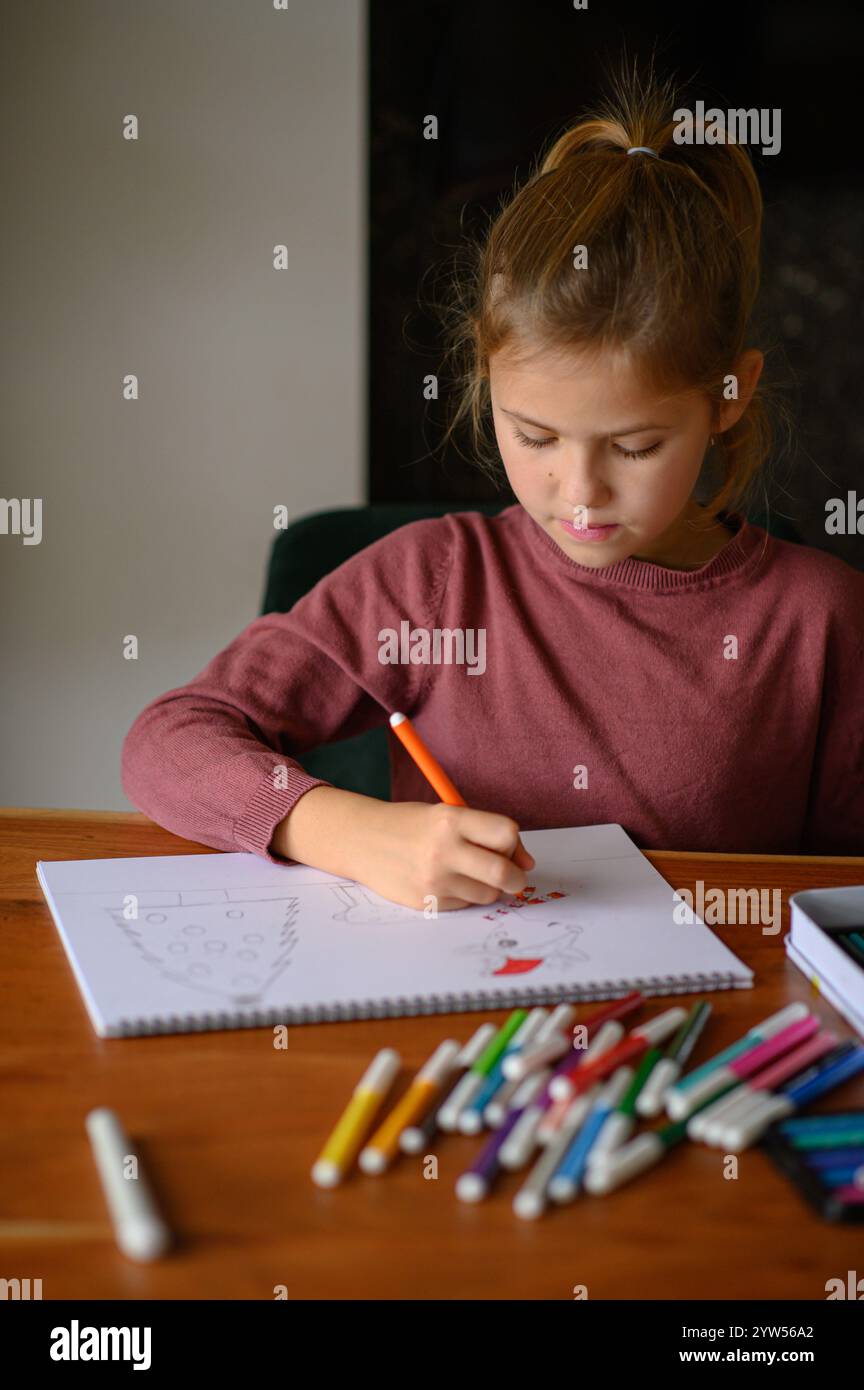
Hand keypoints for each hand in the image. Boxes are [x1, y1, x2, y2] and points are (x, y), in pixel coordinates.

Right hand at [358, 799, 534, 911]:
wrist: (363, 841)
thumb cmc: (412, 826)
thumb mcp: (448, 816)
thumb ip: (486, 833)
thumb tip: (526, 865)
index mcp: (451, 820)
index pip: (506, 833)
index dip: (514, 844)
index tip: (509, 849)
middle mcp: (444, 851)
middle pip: (504, 873)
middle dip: (516, 878)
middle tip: (513, 877)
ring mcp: (435, 881)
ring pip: (488, 894)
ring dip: (488, 887)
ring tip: (466, 872)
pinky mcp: (428, 903)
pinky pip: (465, 904)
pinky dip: (465, 895)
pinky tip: (445, 881)